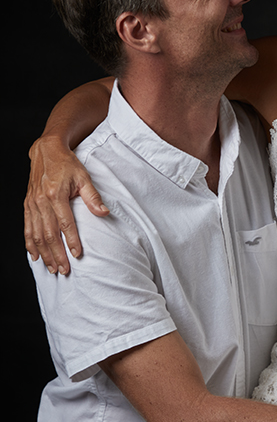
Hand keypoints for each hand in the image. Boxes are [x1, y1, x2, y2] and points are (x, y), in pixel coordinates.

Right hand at [24, 135, 107, 273]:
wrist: (46, 151)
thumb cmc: (67, 164)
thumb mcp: (84, 177)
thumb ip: (93, 197)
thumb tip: (104, 213)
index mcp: (56, 195)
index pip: (65, 223)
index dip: (71, 241)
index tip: (77, 255)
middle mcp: (41, 201)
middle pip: (49, 234)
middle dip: (57, 254)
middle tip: (64, 270)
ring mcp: (32, 204)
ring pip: (37, 234)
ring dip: (44, 253)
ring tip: (52, 268)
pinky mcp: (27, 205)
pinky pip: (27, 228)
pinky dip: (30, 243)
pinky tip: (35, 255)